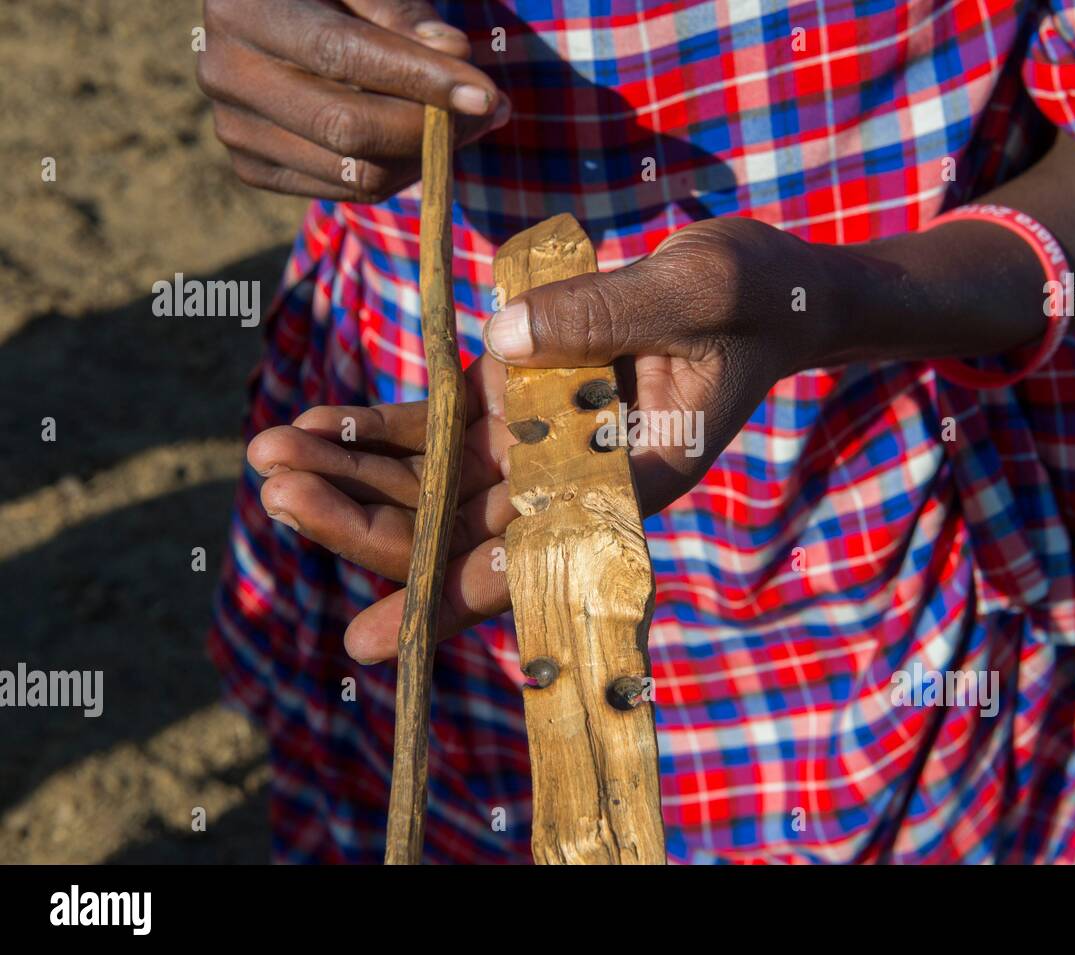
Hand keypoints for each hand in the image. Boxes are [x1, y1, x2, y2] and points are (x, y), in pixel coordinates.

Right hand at [197, 0, 508, 201]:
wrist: (275, 11)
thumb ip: (403, 10)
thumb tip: (452, 51)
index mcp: (243, 7)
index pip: (342, 54)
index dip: (419, 78)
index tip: (485, 92)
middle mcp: (225, 72)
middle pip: (346, 128)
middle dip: (429, 127)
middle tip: (489, 110)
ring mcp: (232, 128)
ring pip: (353, 172)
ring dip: (423, 155)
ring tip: (461, 121)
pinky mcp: (252, 166)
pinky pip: (344, 192)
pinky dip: (396, 173)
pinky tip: (417, 142)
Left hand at [248, 217, 826, 660]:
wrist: (765, 291)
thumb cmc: (753, 301)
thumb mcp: (694, 294)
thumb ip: (606, 315)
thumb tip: (499, 338)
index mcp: (630, 484)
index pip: (534, 557)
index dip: (453, 599)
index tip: (378, 644)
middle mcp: (576, 481)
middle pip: (460, 529)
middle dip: (368, 522)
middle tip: (278, 495)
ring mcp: (541, 443)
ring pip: (436, 484)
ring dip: (354, 476)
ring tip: (267, 455)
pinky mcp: (519, 401)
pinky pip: (441, 427)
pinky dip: (380, 428)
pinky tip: (315, 422)